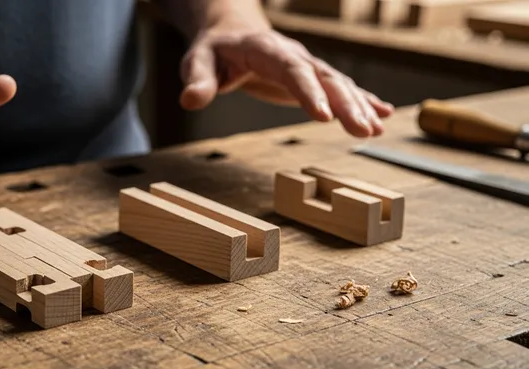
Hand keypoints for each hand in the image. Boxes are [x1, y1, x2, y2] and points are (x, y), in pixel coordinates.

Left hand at [179, 22, 393, 136]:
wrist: (230, 32)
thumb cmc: (212, 51)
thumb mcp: (197, 62)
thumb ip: (197, 81)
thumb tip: (189, 100)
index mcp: (266, 49)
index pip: (291, 70)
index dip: (309, 92)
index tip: (324, 116)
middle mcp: (293, 55)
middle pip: (324, 78)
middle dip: (346, 104)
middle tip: (363, 131)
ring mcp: (306, 65)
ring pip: (337, 83)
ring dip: (358, 106)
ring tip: (376, 130)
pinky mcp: (311, 77)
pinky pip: (340, 87)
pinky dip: (362, 100)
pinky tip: (383, 115)